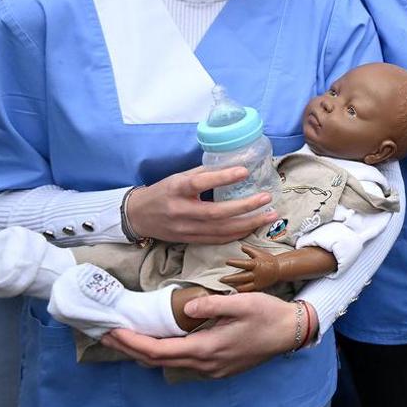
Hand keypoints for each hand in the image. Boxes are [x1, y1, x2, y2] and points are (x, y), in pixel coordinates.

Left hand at [99, 292, 302, 377]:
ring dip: (144, 352)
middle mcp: (205, 364)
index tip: (112, 332)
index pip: (158, 351)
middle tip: (106, 335)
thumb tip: (185, 309)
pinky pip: (182, 362)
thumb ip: (211, 305)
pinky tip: (157, 341)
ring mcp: (211, 369)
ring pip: (169, 364)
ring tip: (125, 337)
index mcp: (207, 349)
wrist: (292, 333)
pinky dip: (162, 353)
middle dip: (129, 349)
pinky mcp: (217, 368)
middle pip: (157, 361)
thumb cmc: (268, 315)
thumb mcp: (242, 303)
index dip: (132, 343)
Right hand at [124, 165, 274, 245]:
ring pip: (220, 230)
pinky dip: (237, 234)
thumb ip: (202, 174)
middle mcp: (180, 211)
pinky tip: (252, 227)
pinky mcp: (190, 240)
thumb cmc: (162, 192)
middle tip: (266, 198)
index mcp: (176, 190)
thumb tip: (231, 166)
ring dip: (247, 224)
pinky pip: (217, 240)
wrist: (138, 217)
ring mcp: (185, 229)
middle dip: (244, 207)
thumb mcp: (177, 178)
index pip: (199, 183)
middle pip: (216, 213)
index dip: (222, 178)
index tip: (244, 171)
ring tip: (268, 216)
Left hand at [221, 244, 283, 292]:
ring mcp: (257, 282)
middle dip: (230, 279)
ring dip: (234, 287)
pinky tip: (233, 293)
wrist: (278, 270)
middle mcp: (256, 274)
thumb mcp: (260, 253)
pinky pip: (248, 291)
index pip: (244, 264)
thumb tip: (241, 247)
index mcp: (256, 264)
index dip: (235, 263)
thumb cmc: (267, 260)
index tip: (227, 261)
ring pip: (244, 286)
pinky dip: (240, 292)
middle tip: (220, 279)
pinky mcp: (257, 288)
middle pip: (241, 277)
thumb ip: (250, 250)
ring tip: (225, 287)